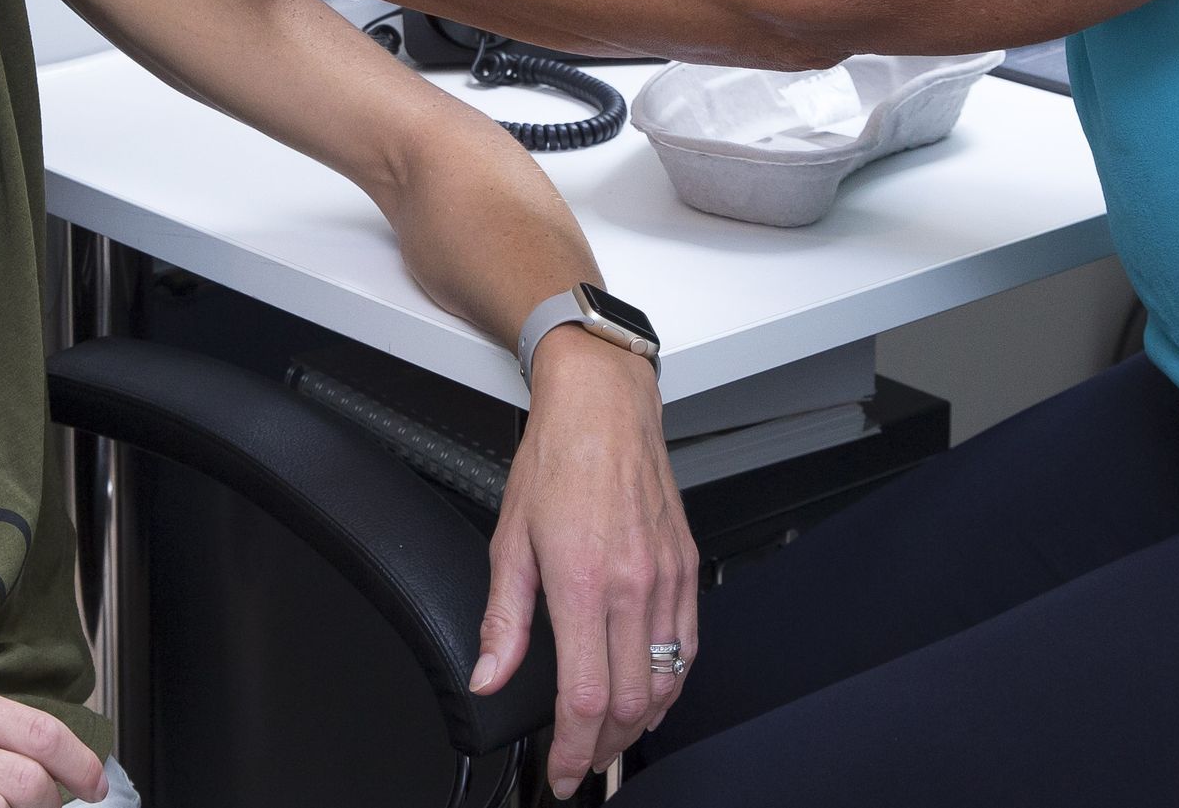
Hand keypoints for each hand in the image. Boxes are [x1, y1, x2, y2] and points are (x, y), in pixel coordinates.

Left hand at [477, 328, 697, 795]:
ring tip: (609, 740)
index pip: (583, 697)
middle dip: (603, 750)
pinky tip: (650, 693)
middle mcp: (633, 587)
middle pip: (629, 704)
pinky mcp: (687, 569)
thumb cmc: (557, 460)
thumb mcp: (509, 540)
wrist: (605, 407)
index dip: (571, 750)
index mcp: (583, 583)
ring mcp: (667, 579)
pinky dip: (671, 685)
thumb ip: (503, 620)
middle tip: (581, 763)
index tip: (560, 772)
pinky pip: (688, 647)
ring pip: (666, 684)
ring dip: (638, 726)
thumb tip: (489, 676)